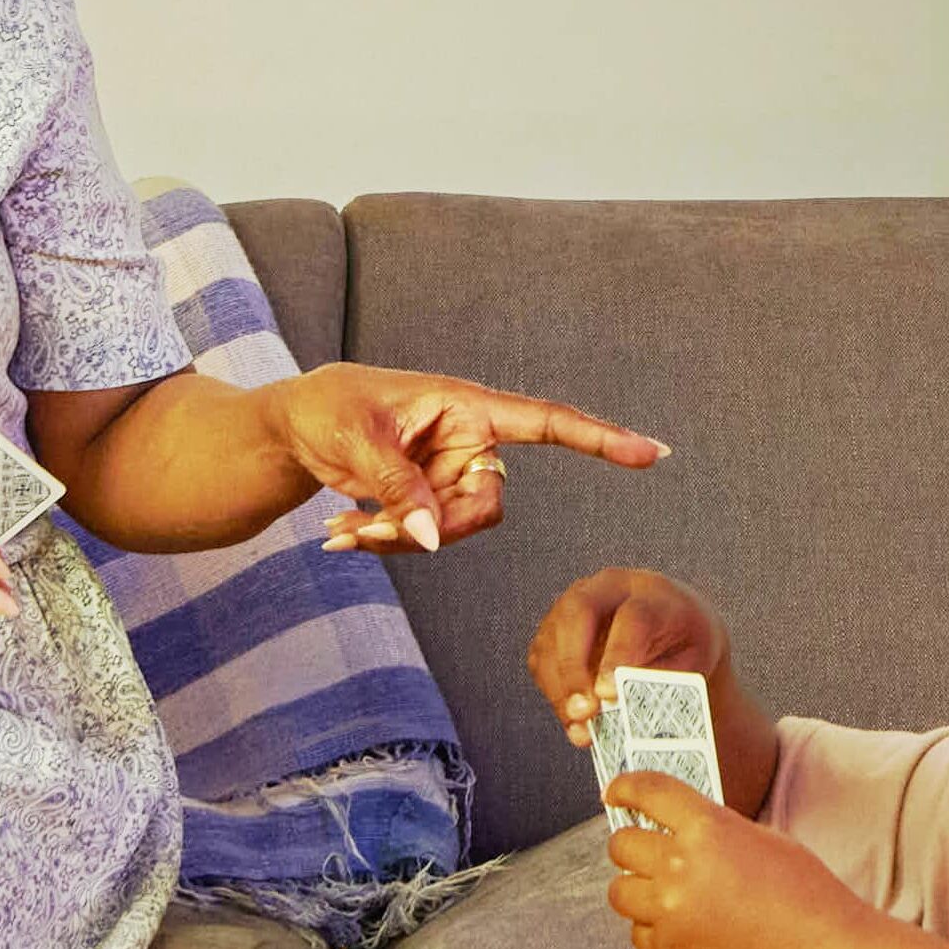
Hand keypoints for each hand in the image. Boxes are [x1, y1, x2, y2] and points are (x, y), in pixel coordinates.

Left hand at [274, 368, 667, 558]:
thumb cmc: (329, 408)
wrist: (295, 428)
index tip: (652, 453)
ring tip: (341, 532)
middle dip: (433, 527)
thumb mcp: (361, 442)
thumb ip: (402, 488)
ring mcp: (453, 474)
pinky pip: (429, 537)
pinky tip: (340, 534)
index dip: (600, 438)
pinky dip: (385, 542)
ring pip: (457, 530)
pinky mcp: (432, 500)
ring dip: (399, 540)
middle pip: (487, 504)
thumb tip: (436, 538)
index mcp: (468, 406)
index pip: (548, 421)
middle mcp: (471, 441)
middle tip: (367, 533)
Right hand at [527, 567, 730, 750]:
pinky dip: (553, 693)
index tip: (609, 693)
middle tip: (584, 710)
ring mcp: (573, 605)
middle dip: (574, 665)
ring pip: (551, 637)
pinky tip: (573, 720)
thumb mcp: (691, 661)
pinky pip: (541, 660)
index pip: (631, 617)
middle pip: (577, 612)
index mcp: (650, 593)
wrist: (670, 626)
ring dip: (560, 687)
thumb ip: (660, 679)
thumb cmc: (682, 643)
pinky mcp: (553, 630)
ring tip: (579, 726)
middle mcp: (606, 589)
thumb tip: (624, 706)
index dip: (618, 655)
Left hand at [599, 766, 857, 948]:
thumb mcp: (765, 840)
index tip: (616, 792)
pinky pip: (639, 934)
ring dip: (638, 889)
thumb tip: (680, 832)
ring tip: (666, 896)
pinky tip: (685, 929)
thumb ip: (715, 832)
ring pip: (620, 892)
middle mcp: (680, 868)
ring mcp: (670, 915)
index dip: (625, 787)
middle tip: (647, 852)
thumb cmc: (808, 897)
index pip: (647, 791)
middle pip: (621, 844)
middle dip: (632, 845)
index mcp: (708, 828)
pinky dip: (654, 930)